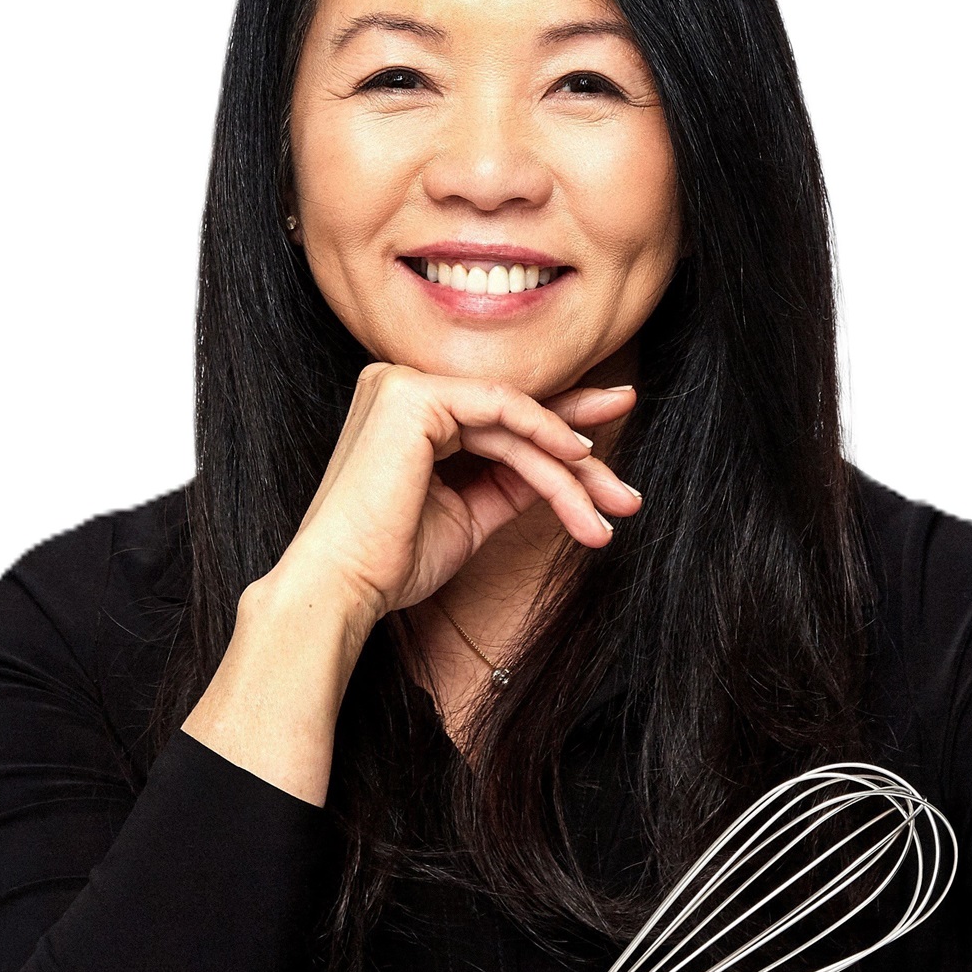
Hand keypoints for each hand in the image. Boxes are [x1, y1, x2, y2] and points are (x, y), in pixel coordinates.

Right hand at [185, 368, 638, 802]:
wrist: (343, 587)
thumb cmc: (391, 560)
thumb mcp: (467, 513)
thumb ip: (509, 481)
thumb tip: (570, 463)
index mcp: (404, 411)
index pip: (496, 416)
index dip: (558, 431)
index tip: (606, 455)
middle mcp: (398, 385)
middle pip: (512, 415)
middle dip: (579, 450)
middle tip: (628, 488)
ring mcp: (401, 384)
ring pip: (514, 420)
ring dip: (571, 468)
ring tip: (612, 508)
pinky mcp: (412, 396)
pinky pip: (502, 410)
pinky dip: (546, 435)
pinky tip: (579, 462)